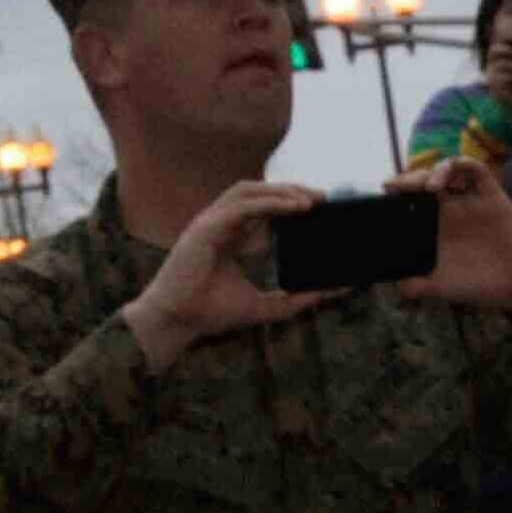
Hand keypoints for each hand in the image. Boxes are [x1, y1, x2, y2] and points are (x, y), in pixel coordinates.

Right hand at [123, 178, 330, 371]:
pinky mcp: (204, 228)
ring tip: (311, 200)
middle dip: (289, 189)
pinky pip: (241, 207)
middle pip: (256, 193)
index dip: (288, 201)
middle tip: (323, 197)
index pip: (261, 208)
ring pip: (248, 191)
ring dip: (281, 190)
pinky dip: (269, 203)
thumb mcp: (265, 306)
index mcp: (229, 237)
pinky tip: (293, 207)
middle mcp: (218, 224)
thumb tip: (334, 292)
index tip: (319, 206)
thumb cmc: (211, 313)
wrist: (177, 322)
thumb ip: (297, 299)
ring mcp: (209, 222)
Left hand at [400, 150, 511, 316]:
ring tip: (427, 186)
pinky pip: (477, 170)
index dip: (397, 192)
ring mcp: (471, 202)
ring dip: (432, 171)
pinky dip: (461, 165)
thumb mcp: (444, 288)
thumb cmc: (481, 286)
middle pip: (424, 181)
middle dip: (408, 178)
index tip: (385, 195)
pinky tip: (450, 176)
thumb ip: (420, 287)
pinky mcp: (492, 197)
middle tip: (397, 187)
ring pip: (447, 171)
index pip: (411, 200)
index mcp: (436, 226)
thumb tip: (399, 287)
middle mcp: (451, 209)